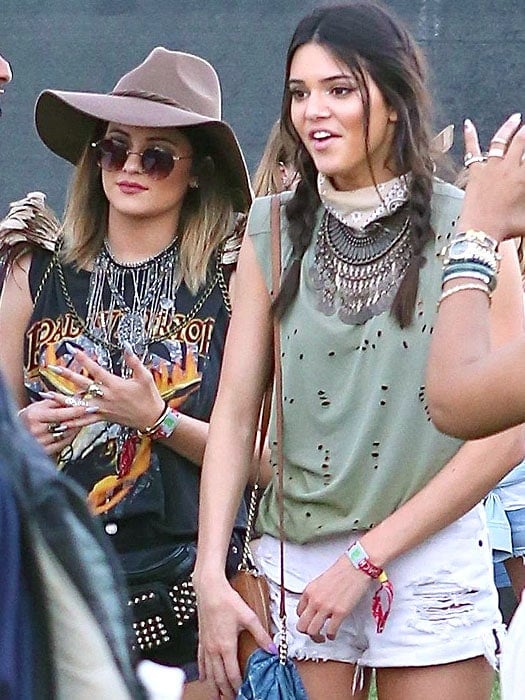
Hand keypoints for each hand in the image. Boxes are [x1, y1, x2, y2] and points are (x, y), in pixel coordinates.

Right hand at [18, 395, 99, 454]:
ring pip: (66, 435)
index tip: (89, 408)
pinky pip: (63, 444)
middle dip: (79, 419)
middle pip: (65, 425)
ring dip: (76, 427)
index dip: (76, 411)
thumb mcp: (40, 405)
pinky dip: (70, 437)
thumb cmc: (31, 416)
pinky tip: (73, 431)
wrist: (16, 431)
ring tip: (82, 421)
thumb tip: (77, 396)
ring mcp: (40, 442)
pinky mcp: (44, 451)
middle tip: (90, 413)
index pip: (60, 413)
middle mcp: (37, 430)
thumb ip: (58, 402)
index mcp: (35, 416)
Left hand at [45, 346, 164, 430]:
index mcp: (115, 385)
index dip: (84, 359)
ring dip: (62, 399)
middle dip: (66, 375)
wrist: (151, 418)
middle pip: (82, 384)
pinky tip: (61, 419)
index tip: (73, 350)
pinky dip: (72, 420)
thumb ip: (134, 361)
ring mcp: (102, 408)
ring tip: (47, 395)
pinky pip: (85, 420)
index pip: (95, 370)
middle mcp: (105, 396)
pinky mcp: (102, 417)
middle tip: (53, 368)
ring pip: (78, 403)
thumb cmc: (149, 397)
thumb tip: (126, 346)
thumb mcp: (145, 376)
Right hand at [194, 574, 273, 698]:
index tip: (243, 693)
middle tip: (232, 699)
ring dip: (213, 686)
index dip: (238, 686)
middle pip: (219, 678)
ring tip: (217, 696)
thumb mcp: (248, 616)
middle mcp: (214, 649)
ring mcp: (206, 645)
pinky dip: (203, 673)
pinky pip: (201, 661)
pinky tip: (204, 677)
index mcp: (226, 646)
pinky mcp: (202, 640)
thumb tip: (272, 648)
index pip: (232, 674)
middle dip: (225, 691)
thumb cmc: (226, 600)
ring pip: (208, 673)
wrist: (209, 589)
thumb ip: (261, 635)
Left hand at [296, 554, 370, 641]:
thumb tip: (315, 605)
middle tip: (312, 634)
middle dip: (306, 632)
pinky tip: (332, 634)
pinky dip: (331, 636)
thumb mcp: (321, 580)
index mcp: (309, 591)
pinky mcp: (340, 613)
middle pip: (302, 625)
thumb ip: (316, 594)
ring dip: (317, 638)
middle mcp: (315, 600)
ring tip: (321, 637)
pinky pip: (330, 631)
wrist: (356, 566)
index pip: (298, 612)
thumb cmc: (342, 570)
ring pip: (312, 632)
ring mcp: (326, 607)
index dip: (303, 619)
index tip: (308, 622)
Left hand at [459, 113, 524, 240]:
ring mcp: (491, 168)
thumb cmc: (506, 228)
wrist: (480, 232)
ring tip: (515, 118)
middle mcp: (509, 167)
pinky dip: (470, 136)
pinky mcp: (475, 173)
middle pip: (522, 140)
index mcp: (524, 176)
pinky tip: (467, 124)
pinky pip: (471, 151)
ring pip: (501, 140)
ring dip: (509, 127)